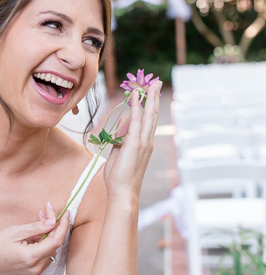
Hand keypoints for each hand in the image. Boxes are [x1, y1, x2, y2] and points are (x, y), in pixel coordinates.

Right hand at [0, 206, 69, 274]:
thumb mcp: (15, 232)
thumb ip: (36, 227)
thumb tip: (54, 221)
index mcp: (32, 257)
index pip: (56, 240)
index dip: (63, 226)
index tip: (66, 213)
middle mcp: (37, 266)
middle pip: (55, 243)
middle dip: (54, 225)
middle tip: (47, 210)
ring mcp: (37, 270)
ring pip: (51, 248)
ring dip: (49, 232)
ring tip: (40, 218)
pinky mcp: (35, 270)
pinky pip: (46, 253)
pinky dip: (45, 241)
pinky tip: (37, 231)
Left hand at [103, 82, 160, 196]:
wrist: (123, 191)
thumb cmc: (119, 176)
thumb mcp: (118, 154)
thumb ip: (119, 141)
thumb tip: (119, 130)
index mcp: (144, 144)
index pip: (148, 121)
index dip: (150, 106)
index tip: (151, 93)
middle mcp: (147, 141)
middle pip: (153, 114)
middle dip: (154, 98)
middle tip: (157, 83)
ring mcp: (143, 142)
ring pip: (148, 115)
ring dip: (149, 98)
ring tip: (152, 84)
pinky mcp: (135, 143)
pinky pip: (135, 121)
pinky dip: (135, 107)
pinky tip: (135, 97)